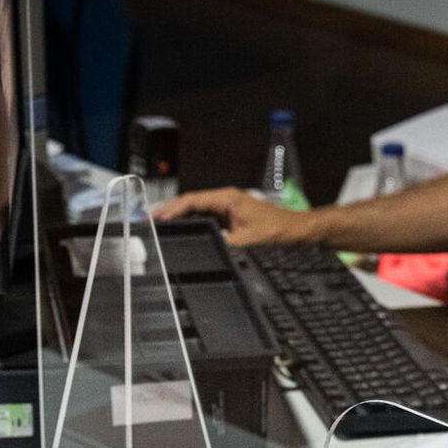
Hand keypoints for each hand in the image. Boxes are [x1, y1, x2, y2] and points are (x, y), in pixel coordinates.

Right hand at [154, 186, 316, 244]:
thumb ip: (224, 244)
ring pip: (196, 212)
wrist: (298, 232)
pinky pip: (205, 220)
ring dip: (180, 219)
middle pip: (190, 204)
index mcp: (226, 198)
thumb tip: (204, 249)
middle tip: (150, 224)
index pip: (191, 200)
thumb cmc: (278, 230)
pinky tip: (183, 234)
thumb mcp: (248, 240)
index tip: (155, 218)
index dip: (171, 209)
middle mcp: (225, 200)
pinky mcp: (230, 218)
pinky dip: (192, 225)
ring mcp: (227, 208)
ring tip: (160, 229)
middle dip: (170, 213)